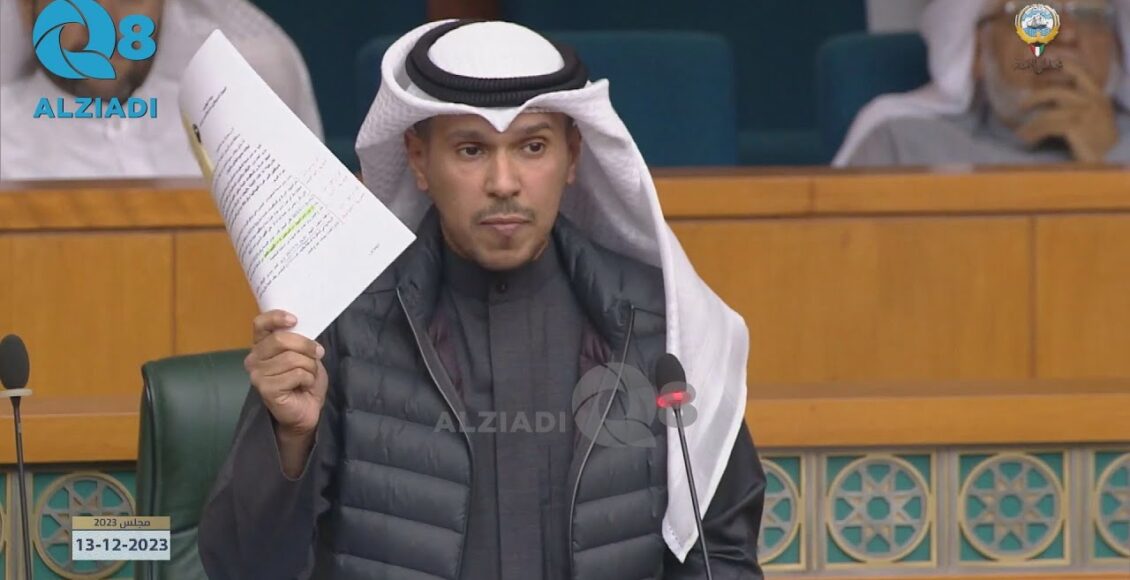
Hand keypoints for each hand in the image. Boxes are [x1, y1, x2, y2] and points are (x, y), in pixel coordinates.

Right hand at [245, 310, 327, 438]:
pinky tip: (303, 386)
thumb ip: (298, 340)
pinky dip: (307, 379)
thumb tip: (302, 328)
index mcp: (261, 345)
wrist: (306, 409)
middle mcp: (254, 358)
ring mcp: (257, 374)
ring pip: (292, 358)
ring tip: (308, 376)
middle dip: (306, 346)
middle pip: (281, 340)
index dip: (276, 318)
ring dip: (309, 367)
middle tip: (318, 353)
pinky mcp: (265, 388)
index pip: (260, 324)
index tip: (294, 320)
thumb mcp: (305, 354)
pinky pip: (296, 374)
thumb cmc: (305, 381)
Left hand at [1015, 61, 1117, 162]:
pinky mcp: (1078, 128)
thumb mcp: (1091, 114)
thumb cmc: (1096, 136)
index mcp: (1096, 94)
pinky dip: (1034, 131)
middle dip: (1036, 97)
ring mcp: (1086, 114)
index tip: (1037, 64)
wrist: (1111, 157)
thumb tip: (1046, 92)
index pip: (1078, 70)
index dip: (1057, 64)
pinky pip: (1049, 126)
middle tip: (1020, 104)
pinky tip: (1026, 138)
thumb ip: (1074, 101)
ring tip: (1020, 130)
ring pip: (1050, 112)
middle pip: (1058, 92)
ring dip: (1032, 121)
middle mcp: (1093, 100)